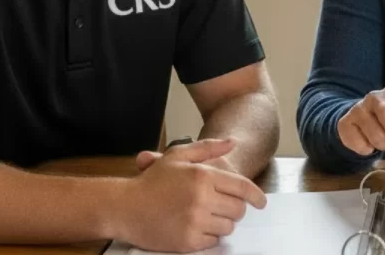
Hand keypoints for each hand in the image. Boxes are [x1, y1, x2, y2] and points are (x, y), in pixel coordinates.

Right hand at [114, 138, 266, 252]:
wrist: (123, 207)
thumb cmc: (151, 181)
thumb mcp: (178, 156)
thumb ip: (208, 148)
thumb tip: (232, 143)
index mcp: (202, 176)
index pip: (242, 188)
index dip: (256, 196)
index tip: (261, 202)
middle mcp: (201, 198)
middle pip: (238, 210)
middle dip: (235, 209)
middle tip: (223, 207)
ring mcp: (194, 221)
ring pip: (227, 227)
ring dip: (222, 223)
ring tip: (206, 215)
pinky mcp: (187, 241)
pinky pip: (212, 241)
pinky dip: (209, 236)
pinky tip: (196, 226)